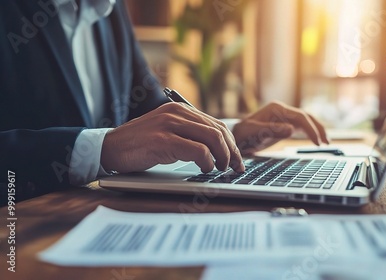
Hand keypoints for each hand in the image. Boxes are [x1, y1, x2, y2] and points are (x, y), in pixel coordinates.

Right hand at [101, 103, 244, 173]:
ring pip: (212, 138)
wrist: (109, 148)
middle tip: (236, 168)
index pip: (216, 124)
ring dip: (223, 157)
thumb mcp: (166, 132)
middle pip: (218, 130)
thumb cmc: (138, 144)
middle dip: (232, 152)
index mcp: (180, 110)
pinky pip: (197, 150)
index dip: (232, 143)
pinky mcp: (163, 140)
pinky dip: (207, 161)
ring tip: (221, 169)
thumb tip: (216, 149)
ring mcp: (170, 125)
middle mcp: (177, 113)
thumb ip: (187, 134)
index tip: (238, 160)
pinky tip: (206, 169)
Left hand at [232, 101, 328, 154]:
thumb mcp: (255, 133)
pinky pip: (301, 127)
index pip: (300, 116)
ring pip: (306, 121)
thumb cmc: (243, 135)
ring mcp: (284, 117)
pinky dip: (310, 133)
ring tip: (326, 142)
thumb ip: (272, 130)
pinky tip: (316, 141)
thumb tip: (292, 130)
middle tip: (325, 142)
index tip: (317, 142)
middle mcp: (283, 110)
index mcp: (277, 108)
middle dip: (318, 128)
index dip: (310, 129)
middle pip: (307, 117)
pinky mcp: (284, 125)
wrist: (236, 138)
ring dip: (317, 130)